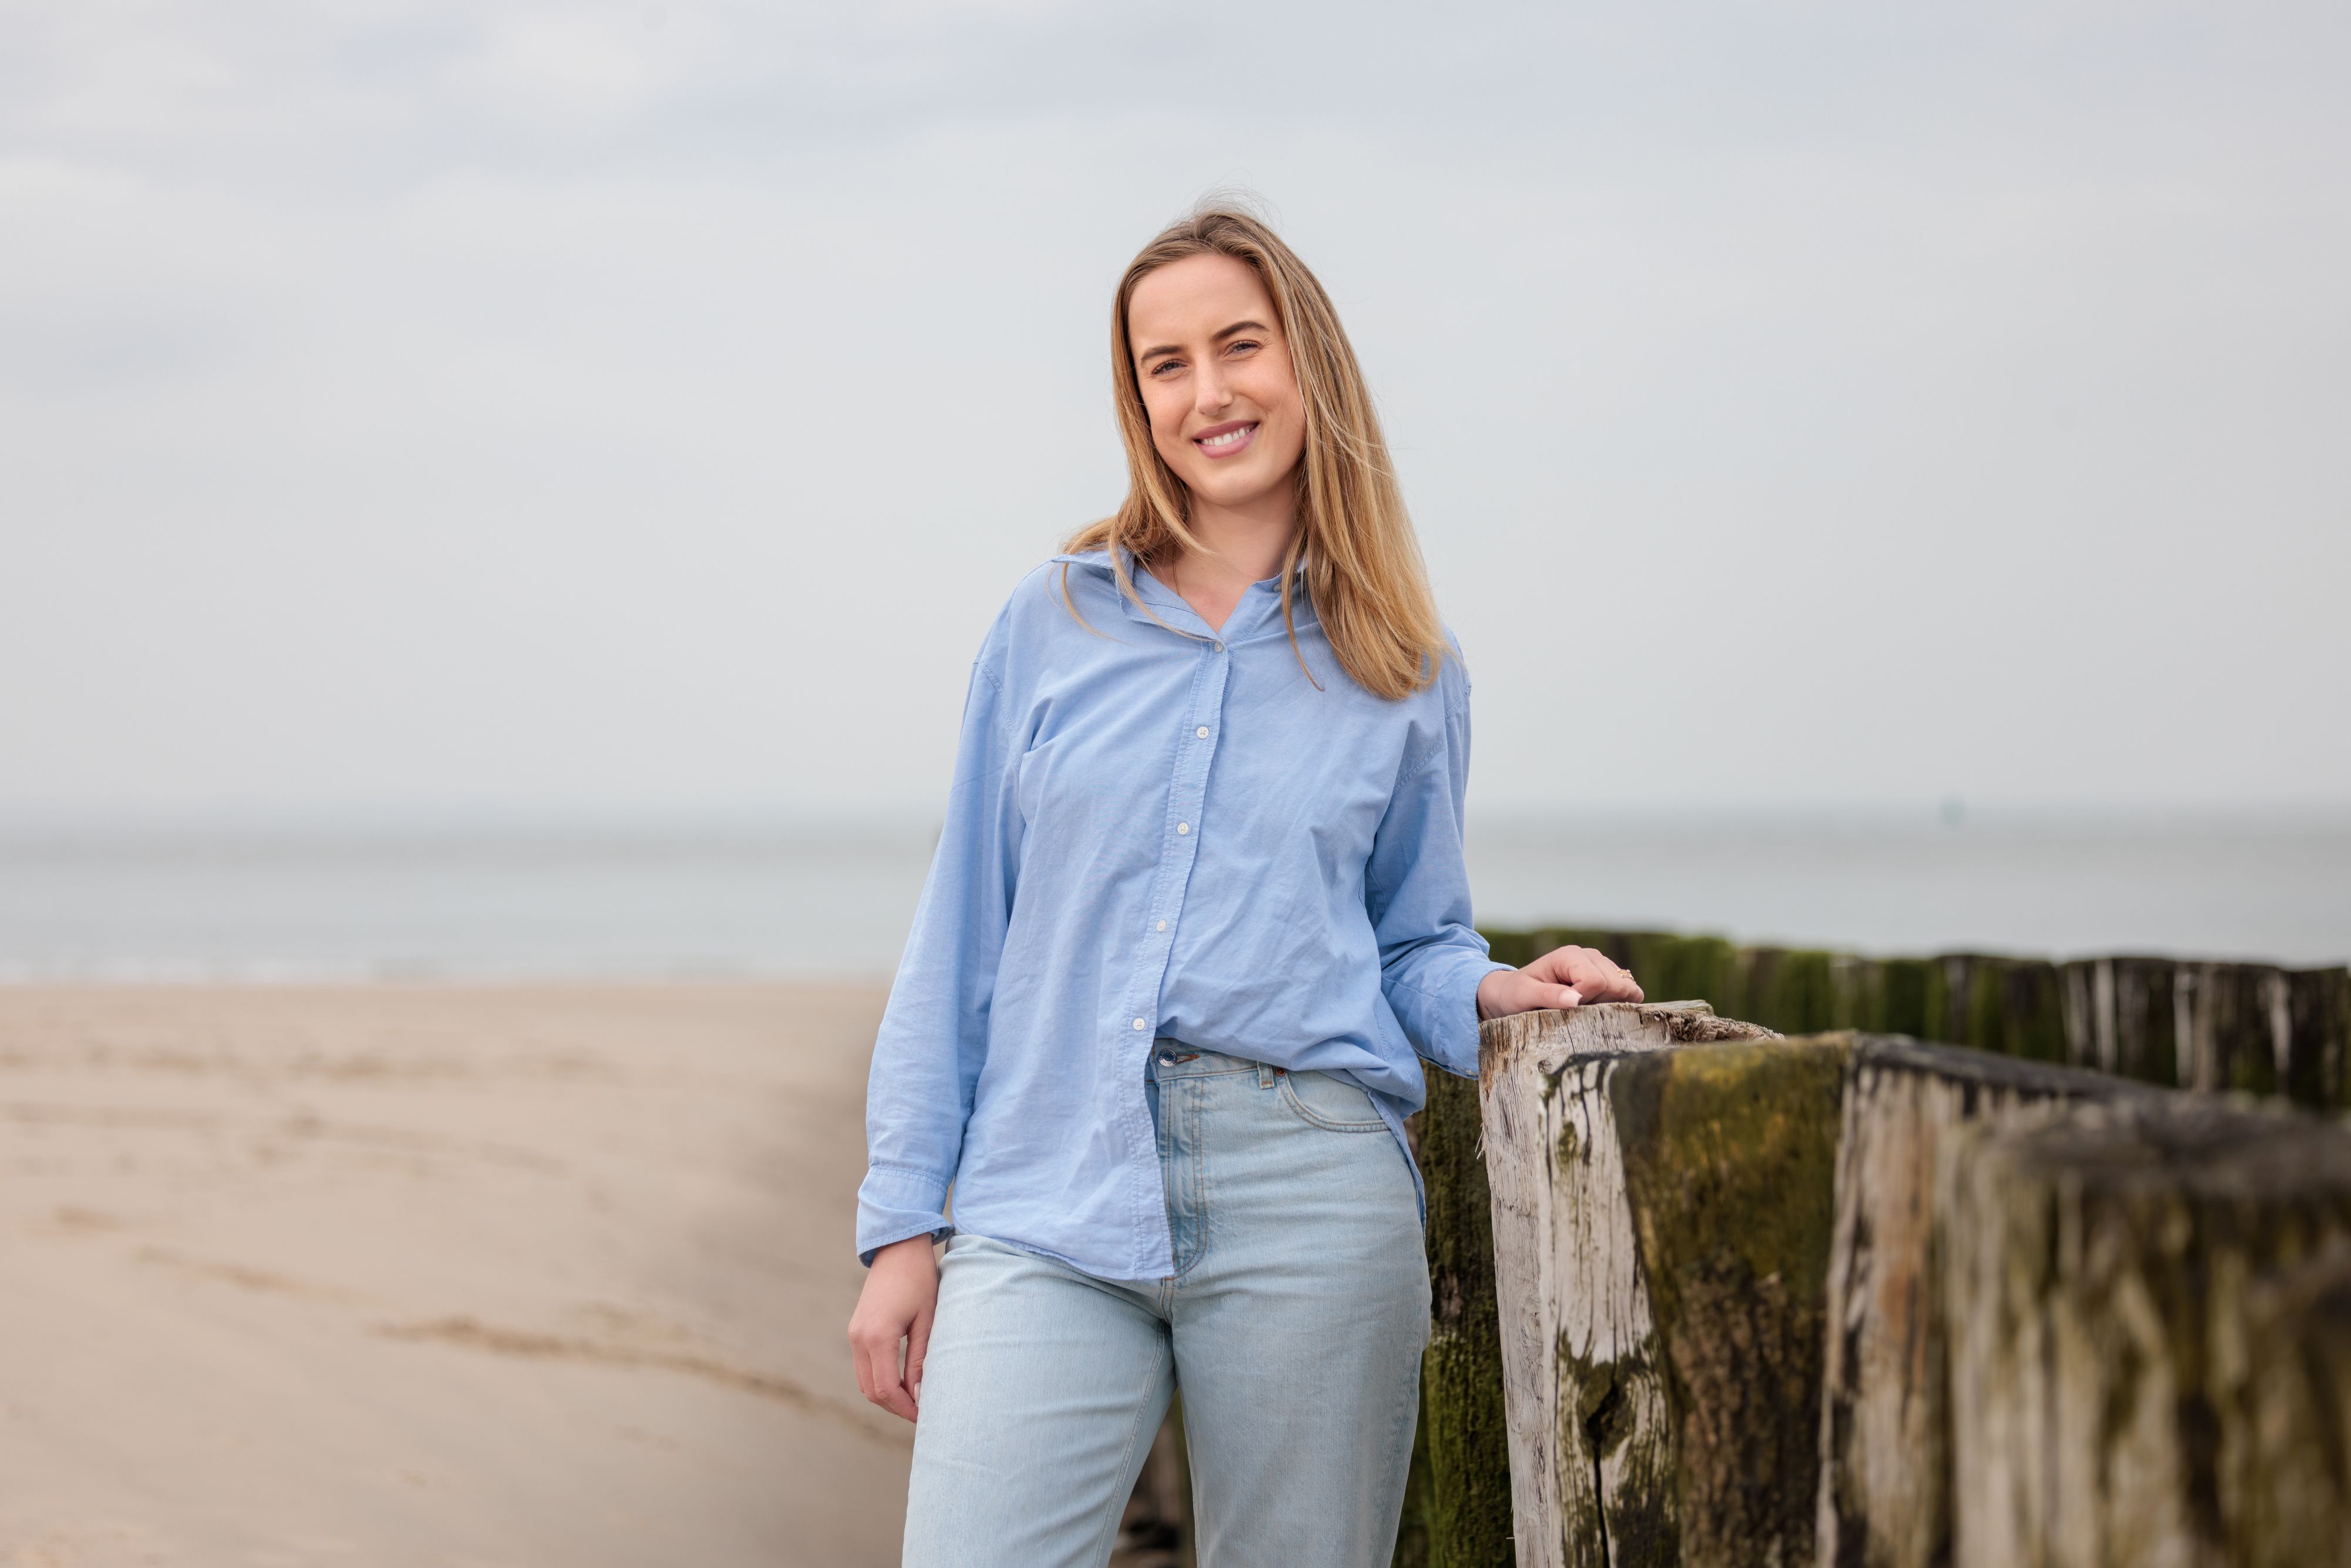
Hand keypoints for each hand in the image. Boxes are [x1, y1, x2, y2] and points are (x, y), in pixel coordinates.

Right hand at [848, 1235, 938, 1422]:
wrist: (899, 1249)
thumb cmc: (920, 1280)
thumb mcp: (927, 1320)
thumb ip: (921, 1361)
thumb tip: (919, 1396)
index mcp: (878, 1337)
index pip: (886, 1389)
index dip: (905, 1409)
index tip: (925, 1416)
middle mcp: (859, 1339)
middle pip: (871, 1391)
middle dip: (895, 1407)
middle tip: (922, 1412)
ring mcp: (854, 1335)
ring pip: (864, 1382)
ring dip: (886, 1395)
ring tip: (914, 1399)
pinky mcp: (856, 1330)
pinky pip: (863, 1366)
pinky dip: (879, 1379)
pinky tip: (902, 1381)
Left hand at [1477, 944, 1644, 1019]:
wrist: (1515, 991)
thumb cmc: (1517, 993)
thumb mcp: (1525, 996)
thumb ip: (1549, 996)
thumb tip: (1575, 1000)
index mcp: (1570, 956)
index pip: (1595, 981)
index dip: (1585, 1000)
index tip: (1566, 1007)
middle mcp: (1590, 956)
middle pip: (1616, 984)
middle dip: (1601, 1004)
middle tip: (1576, 1009)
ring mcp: (1601, 965)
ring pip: (1626, 989)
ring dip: (1609, 1004)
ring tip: (1585, 1008)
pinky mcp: (1608, 977)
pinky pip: (1628, 992)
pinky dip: (1616, 1004)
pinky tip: (1595, 1008)